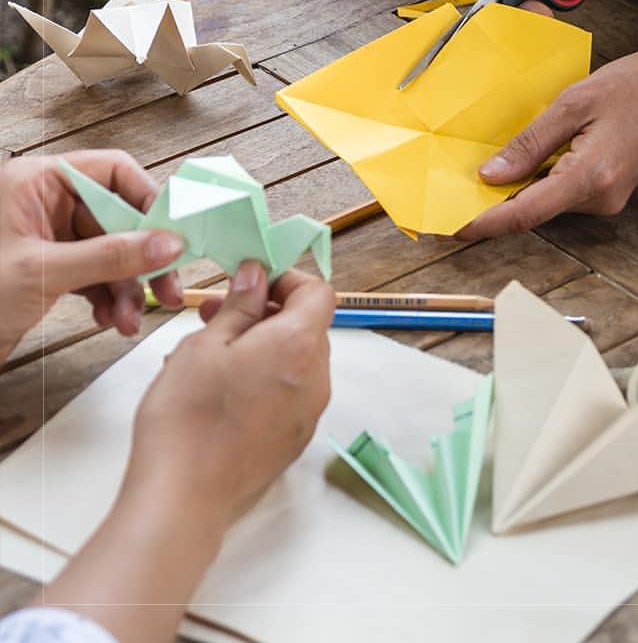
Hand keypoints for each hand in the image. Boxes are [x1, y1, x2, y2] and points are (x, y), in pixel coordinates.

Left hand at [0, 150, 183, 359]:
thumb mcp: (42, 272)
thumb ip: (110, 256)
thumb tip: (166, 243)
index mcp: (36, 183)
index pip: (113, 172)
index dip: (148, 199)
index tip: (173, 231)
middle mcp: (46, 205)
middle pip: (120, 218)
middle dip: (144, 257)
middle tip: (168, 284)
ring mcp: (50, 238)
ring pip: (113, 252)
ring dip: (129, 287)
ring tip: (132, 318)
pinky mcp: (51, 269)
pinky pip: (97, 274)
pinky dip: (110, 298)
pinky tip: (112, 319)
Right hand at [126, 264, 333, 527]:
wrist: (183, 499)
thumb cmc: (189, 415)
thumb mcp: (205, 344)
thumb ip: (240, 305)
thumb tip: (258, 274)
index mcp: (300, 344)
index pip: (318, 292)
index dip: (287, 280)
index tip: (251, 282)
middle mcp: (317, 377)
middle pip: (307, 326)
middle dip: (266, 312)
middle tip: (217, 312)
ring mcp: (309, 412)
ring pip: (295, 360)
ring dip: (261, 345)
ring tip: (208, 351)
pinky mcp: (295, 439)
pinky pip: (288, 393)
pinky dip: (264, 378)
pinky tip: (219, 388)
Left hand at [456, 43, 637, 238]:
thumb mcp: (573, 103)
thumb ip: (530, 143)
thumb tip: (491, 175)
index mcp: (591, 177)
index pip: (525, 213)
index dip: (485, 223)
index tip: (453, 226)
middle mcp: (600, 199)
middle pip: (533, 211)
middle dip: (494, 203)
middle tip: (453, 190)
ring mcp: (608, 199)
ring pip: (547, 201)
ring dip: (517, 189)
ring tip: (483, 168)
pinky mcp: (610, 191)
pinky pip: (563, 192)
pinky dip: (538, 181)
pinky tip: (522, 162)